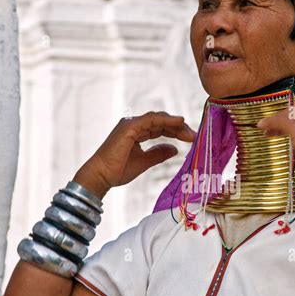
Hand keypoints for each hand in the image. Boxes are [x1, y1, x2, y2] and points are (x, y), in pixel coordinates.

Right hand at [73, 112, 195, 198]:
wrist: (101, 176)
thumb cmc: (118, 170)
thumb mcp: (144, 162)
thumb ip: (158, 154)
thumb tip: (175, 150)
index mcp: (136, 132)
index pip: (160, 128)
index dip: (176, 132)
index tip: (191, 138)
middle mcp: (133, 126)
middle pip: (161, 122)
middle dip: (178, 128)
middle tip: (193, 136)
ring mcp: (130, 124)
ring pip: (158, 119)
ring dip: (175, 124)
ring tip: (189, 132)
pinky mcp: (129, 127)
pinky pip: (151, 120)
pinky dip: (165, 120)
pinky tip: (179, 122)